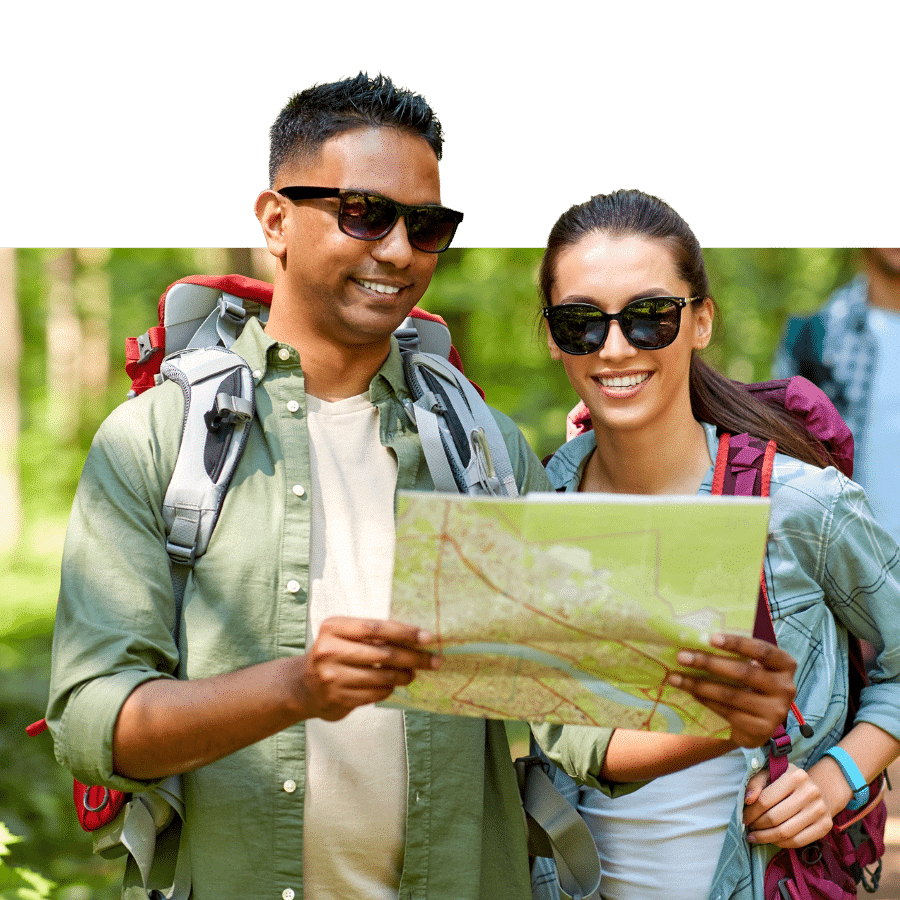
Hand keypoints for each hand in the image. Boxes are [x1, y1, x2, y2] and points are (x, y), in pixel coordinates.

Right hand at [296, 616, 440, 720]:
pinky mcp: (338, 698)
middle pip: (383, 653)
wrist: (303, 686)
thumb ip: (372, 634)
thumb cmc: (334, 654)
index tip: (428, 637)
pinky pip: (375, 694)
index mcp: (333, 627)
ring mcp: (332, 677)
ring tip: (413, 673)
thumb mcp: (345, 636)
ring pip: (382, 676)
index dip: (404, 632)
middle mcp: (329, 650)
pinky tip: (393, 685)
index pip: (376, 627)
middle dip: (413, 657)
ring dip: (405, 676)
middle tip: (434, 660)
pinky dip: (389, 689)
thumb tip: (416, 637)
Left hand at [667, 634, 796, 747]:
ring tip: (676, 677)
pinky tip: (690, 692)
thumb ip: (737, 653)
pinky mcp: (761, 730)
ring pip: (731, 695)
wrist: (758, 720)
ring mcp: (775, 712)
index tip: (711, 638)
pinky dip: (705, 700)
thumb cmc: (750, 682)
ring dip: (699, 684)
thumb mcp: (752, 665)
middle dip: (709, 663)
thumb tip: (698, 637)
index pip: (763, 651)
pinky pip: (727, 711)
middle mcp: (786, 688)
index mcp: (785, 665)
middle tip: (682, 656)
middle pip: (743, 673)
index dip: (738, 643)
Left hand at [743, 763, 832, 847]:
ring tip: (756, 837)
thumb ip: (755, 783)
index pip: (765, 799)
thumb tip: (748, 800)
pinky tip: (772, 840)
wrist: (818, 791)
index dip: (751, 812)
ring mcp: (820, 810)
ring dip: (766, 837)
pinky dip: (782, 843)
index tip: (744, 818)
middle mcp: (810, 792)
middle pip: (775, 817)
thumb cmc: (787, 782)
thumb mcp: (770, 774)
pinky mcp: (826, 825)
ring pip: (786, 832)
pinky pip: (799, 841)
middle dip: (758, 826)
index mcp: (795, 776)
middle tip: (750, 829)